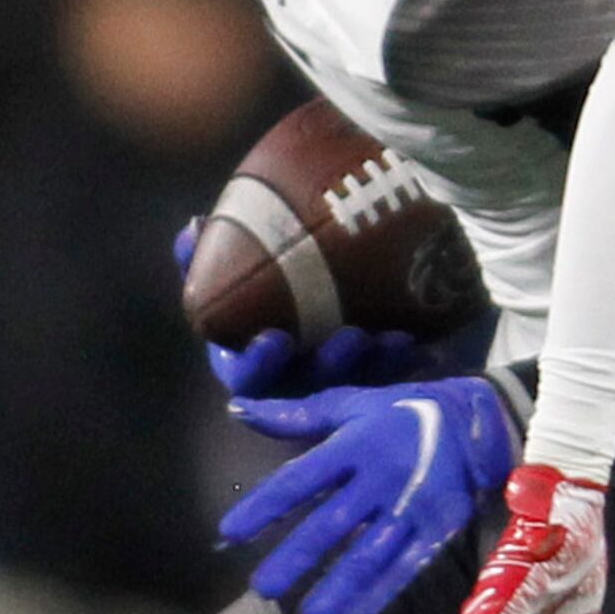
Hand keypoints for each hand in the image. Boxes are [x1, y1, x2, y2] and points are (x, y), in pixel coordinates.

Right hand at [173, 213, 436, 396]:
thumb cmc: (274, 276)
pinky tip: (420, 338)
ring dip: (373, 364)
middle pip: (310, 387)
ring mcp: (338, 383)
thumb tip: (194, 227)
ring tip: (390, 338)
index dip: (258, 363)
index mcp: (253, 359)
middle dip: (329, 367)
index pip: (248, 376)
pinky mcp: (376, 378)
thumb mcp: (242, 262)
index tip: (274, 338)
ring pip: (356, 384)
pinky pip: (393, 375)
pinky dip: (404, 358)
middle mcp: (295, 379)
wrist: (330, 279)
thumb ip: (210, 251)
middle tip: (350, 339)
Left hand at [220, 377, 515, 613]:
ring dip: (338, 587)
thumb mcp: (355, 404)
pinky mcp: (439, 526)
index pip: (300, 479)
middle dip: (296, 557)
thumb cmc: (405, 412)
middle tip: (262, 589)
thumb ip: (297, 415)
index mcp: (356, 443)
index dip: (264, 506)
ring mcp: (413, 504)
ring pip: (370, 552)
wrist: (480, 419)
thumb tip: (239, 410)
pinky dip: (379, 596)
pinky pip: (406, 567)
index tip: (229, 533)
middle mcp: (382, 476)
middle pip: (332, 523)